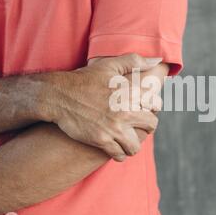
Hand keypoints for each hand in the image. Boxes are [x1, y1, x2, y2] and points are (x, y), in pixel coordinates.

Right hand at [42, 54, 161, 160]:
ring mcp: (114, 127)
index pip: (156, 104)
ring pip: (136, 146)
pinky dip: (119, 153)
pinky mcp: (101, 140)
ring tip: (128, 141)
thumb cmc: (85, 79)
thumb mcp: (109, 65)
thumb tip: (156, 60)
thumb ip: (135, 61)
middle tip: (139, 126)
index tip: (146, 109)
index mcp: (131, 92)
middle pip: (151, 125)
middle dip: (147, 126)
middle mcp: (126, 111)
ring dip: (133, 144)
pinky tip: (116, 148)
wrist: (59, 96)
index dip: (153, 107)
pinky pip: (119, 154)